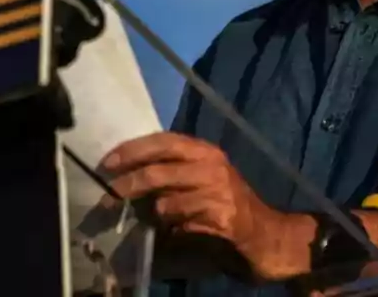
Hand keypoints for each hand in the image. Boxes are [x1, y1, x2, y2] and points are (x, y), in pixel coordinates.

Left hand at [100, 131, 295, 282]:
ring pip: (166, 203)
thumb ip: (174, 172)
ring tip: (145, 222)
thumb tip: (129, 173)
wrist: (270, 238)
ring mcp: (218, 194)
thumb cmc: (231, 206)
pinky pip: (181, 227)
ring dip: (150, 216)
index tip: (107, 162)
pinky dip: (170, 234)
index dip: (132, 150)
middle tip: (107, 197)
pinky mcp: (221, 221)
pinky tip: (173, 236)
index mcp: (206, 152)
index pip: (163, 141)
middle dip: (128, 184)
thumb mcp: (205, 179)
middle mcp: (212, 167)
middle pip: (158, 171)